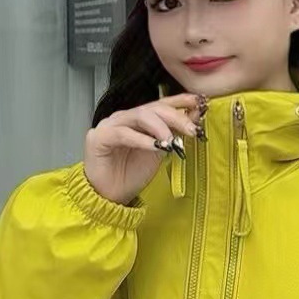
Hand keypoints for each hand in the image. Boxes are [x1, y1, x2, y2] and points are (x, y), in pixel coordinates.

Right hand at [83, 93, 205, 206]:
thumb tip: (193, 118)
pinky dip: (142, 140)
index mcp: (138, 119)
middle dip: (176, 117)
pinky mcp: (99, 137)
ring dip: (160, 127)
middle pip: (153, 108)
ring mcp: (110, 125)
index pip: (161, 104)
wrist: (109, 196)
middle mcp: (124, 118)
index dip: (180, 101)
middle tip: (191, 129)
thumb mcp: (159, 152)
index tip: (199, 103)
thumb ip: (172, 134)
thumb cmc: (130, 176)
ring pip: (140, 115)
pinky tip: (155, 147)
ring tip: (172, 141)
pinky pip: (124, 134)